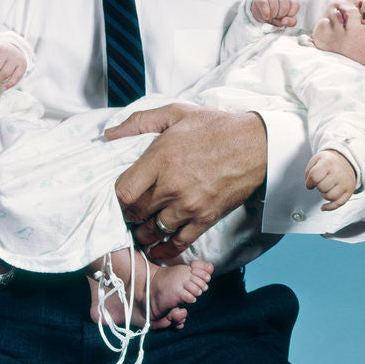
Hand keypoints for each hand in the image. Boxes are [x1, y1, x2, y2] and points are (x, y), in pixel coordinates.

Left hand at [104, 103, 266, 259]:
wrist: (255, 145)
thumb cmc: (214, 126)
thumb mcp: (174, 113)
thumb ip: (138, 122)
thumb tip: (109, 133)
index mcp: (160, 160)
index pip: (123, 191)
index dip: (115, 197)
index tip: (116, 195)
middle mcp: (171, 187)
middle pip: (135, 213)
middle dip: (127, 214)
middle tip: (126, 212)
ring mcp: (189, 206)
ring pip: (153, 231)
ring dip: (142, 232)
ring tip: (139, 228)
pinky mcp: (205, 219)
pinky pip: (179, 243)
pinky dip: (165, 250)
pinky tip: (157, 249)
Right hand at [251, 0, 299, 26]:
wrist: (261, 14)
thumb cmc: (275, 16)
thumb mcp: (285, 20)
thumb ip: (291, 22)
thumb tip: (284, 20)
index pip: (295, 4)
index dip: (291, 13)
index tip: (285, 17)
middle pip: (285, 5)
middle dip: (281, 15)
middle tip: (277, 16)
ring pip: (274, 5)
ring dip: (272, 15)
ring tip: (270, 16)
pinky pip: (264, 4)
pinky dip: (265, 13)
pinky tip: (266, 16)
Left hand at [304, 149, 356, 209]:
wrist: (346, 161)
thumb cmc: (328, 162)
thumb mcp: (316, 159)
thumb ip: (309, 172)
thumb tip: (309, 186)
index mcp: (328, 162)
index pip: (314, 176)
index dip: (309, 182)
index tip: (310, 183)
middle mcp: (338, 173)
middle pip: (322, 187)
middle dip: (318, 187)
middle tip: (320, 182)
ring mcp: (345, 183)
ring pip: (330, 197)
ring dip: (324, 194)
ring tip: (325, 188)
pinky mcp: (350, 191)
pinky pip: (339, 203)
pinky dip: (329, 207)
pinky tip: (323, 207)